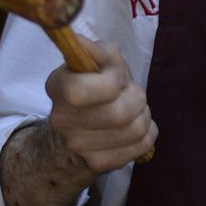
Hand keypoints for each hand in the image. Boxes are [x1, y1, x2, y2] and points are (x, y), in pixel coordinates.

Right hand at [45, 37, 157, 174]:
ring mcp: (79, 147)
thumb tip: (80, 42)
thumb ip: (96, 50)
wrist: (80, 126)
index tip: (117, 77)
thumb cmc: (93, 85)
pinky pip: (142, 145)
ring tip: (135, 108)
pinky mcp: (99, 164)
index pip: (81, 92)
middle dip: (136, 97)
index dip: (111, 81)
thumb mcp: (94, 60)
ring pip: (135, 130)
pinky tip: (136, 125)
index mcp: (58, 88)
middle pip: (118, 114)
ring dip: (144, 114)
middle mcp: (62, 120)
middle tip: (131, 92)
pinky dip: (148, 132)